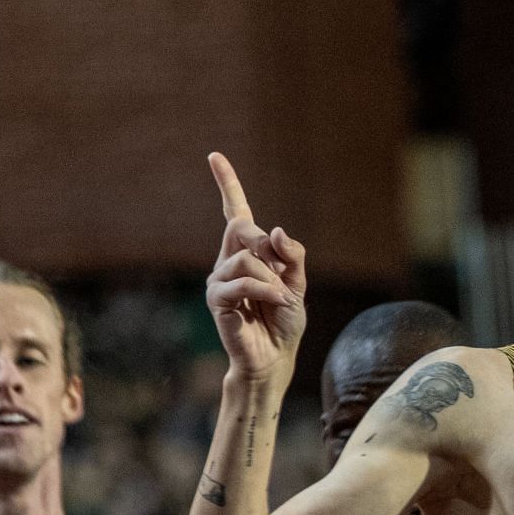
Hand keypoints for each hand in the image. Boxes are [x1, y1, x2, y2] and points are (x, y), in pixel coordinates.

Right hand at [205, 153, 306, 384]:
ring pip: (246, 258)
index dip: (228, 185)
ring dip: (272, 278)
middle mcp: (228, 261)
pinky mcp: (216, 299)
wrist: (275, 357)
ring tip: (282, 299)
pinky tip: (277, 301)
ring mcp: (219, 279)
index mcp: (248, 254)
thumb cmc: (285, 322)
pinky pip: (242, 281)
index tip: (215, 157)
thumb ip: (293, 256)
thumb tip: (278, 231)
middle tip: (282, 276)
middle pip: (241, 228)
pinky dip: (265, 289)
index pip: (236, 214)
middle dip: (266, 246)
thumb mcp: (298, 284)